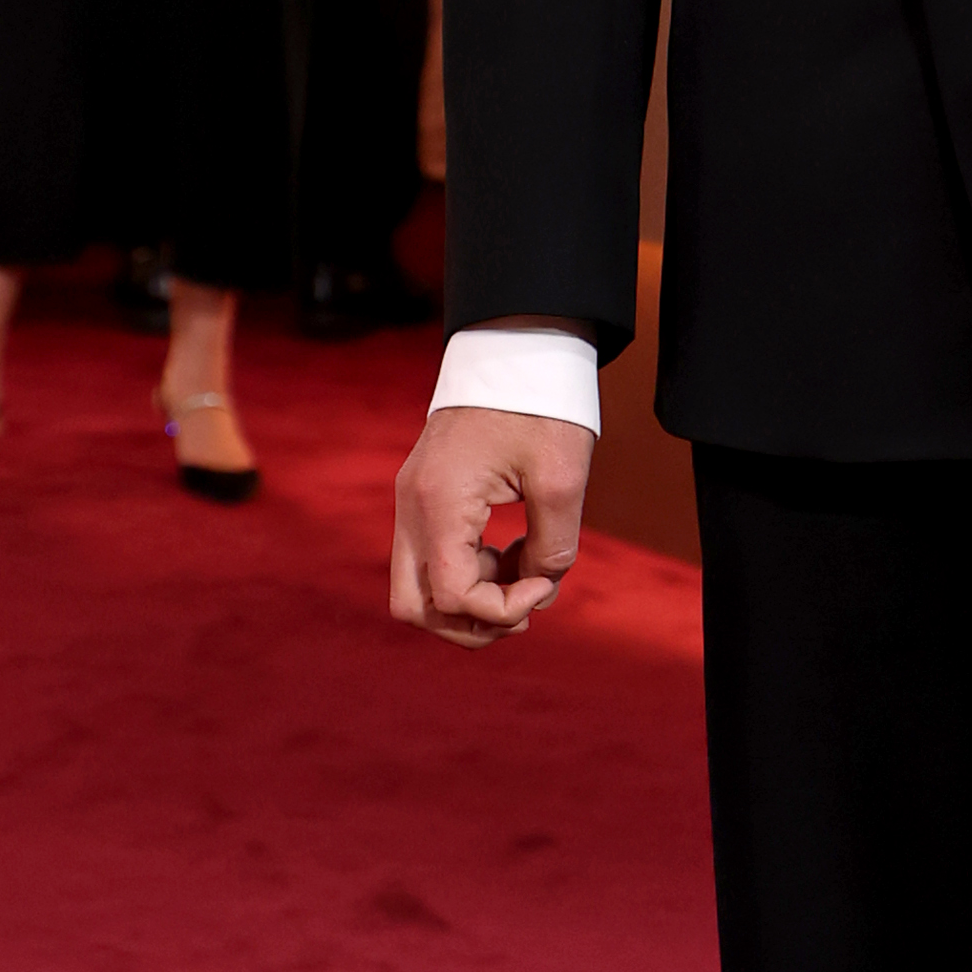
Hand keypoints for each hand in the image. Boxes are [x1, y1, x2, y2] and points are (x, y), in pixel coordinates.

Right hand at [391, 404, 592, 649]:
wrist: (513, 349)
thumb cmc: (539, 405)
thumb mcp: (561, 478)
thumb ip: (553, 546)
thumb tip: (541, 586)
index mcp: (439, 503)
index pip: (452, 596)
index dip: (502, 609)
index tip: (544, 583)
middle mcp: (411, 508)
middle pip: (414, 608)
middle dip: (471, 623)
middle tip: (522, 605)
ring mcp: (410, 503)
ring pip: (416, 591)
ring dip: (468, 603)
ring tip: (520, 577)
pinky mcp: (421, 498)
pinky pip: (429, 561)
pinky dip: (465, 575)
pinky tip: (507, 554)